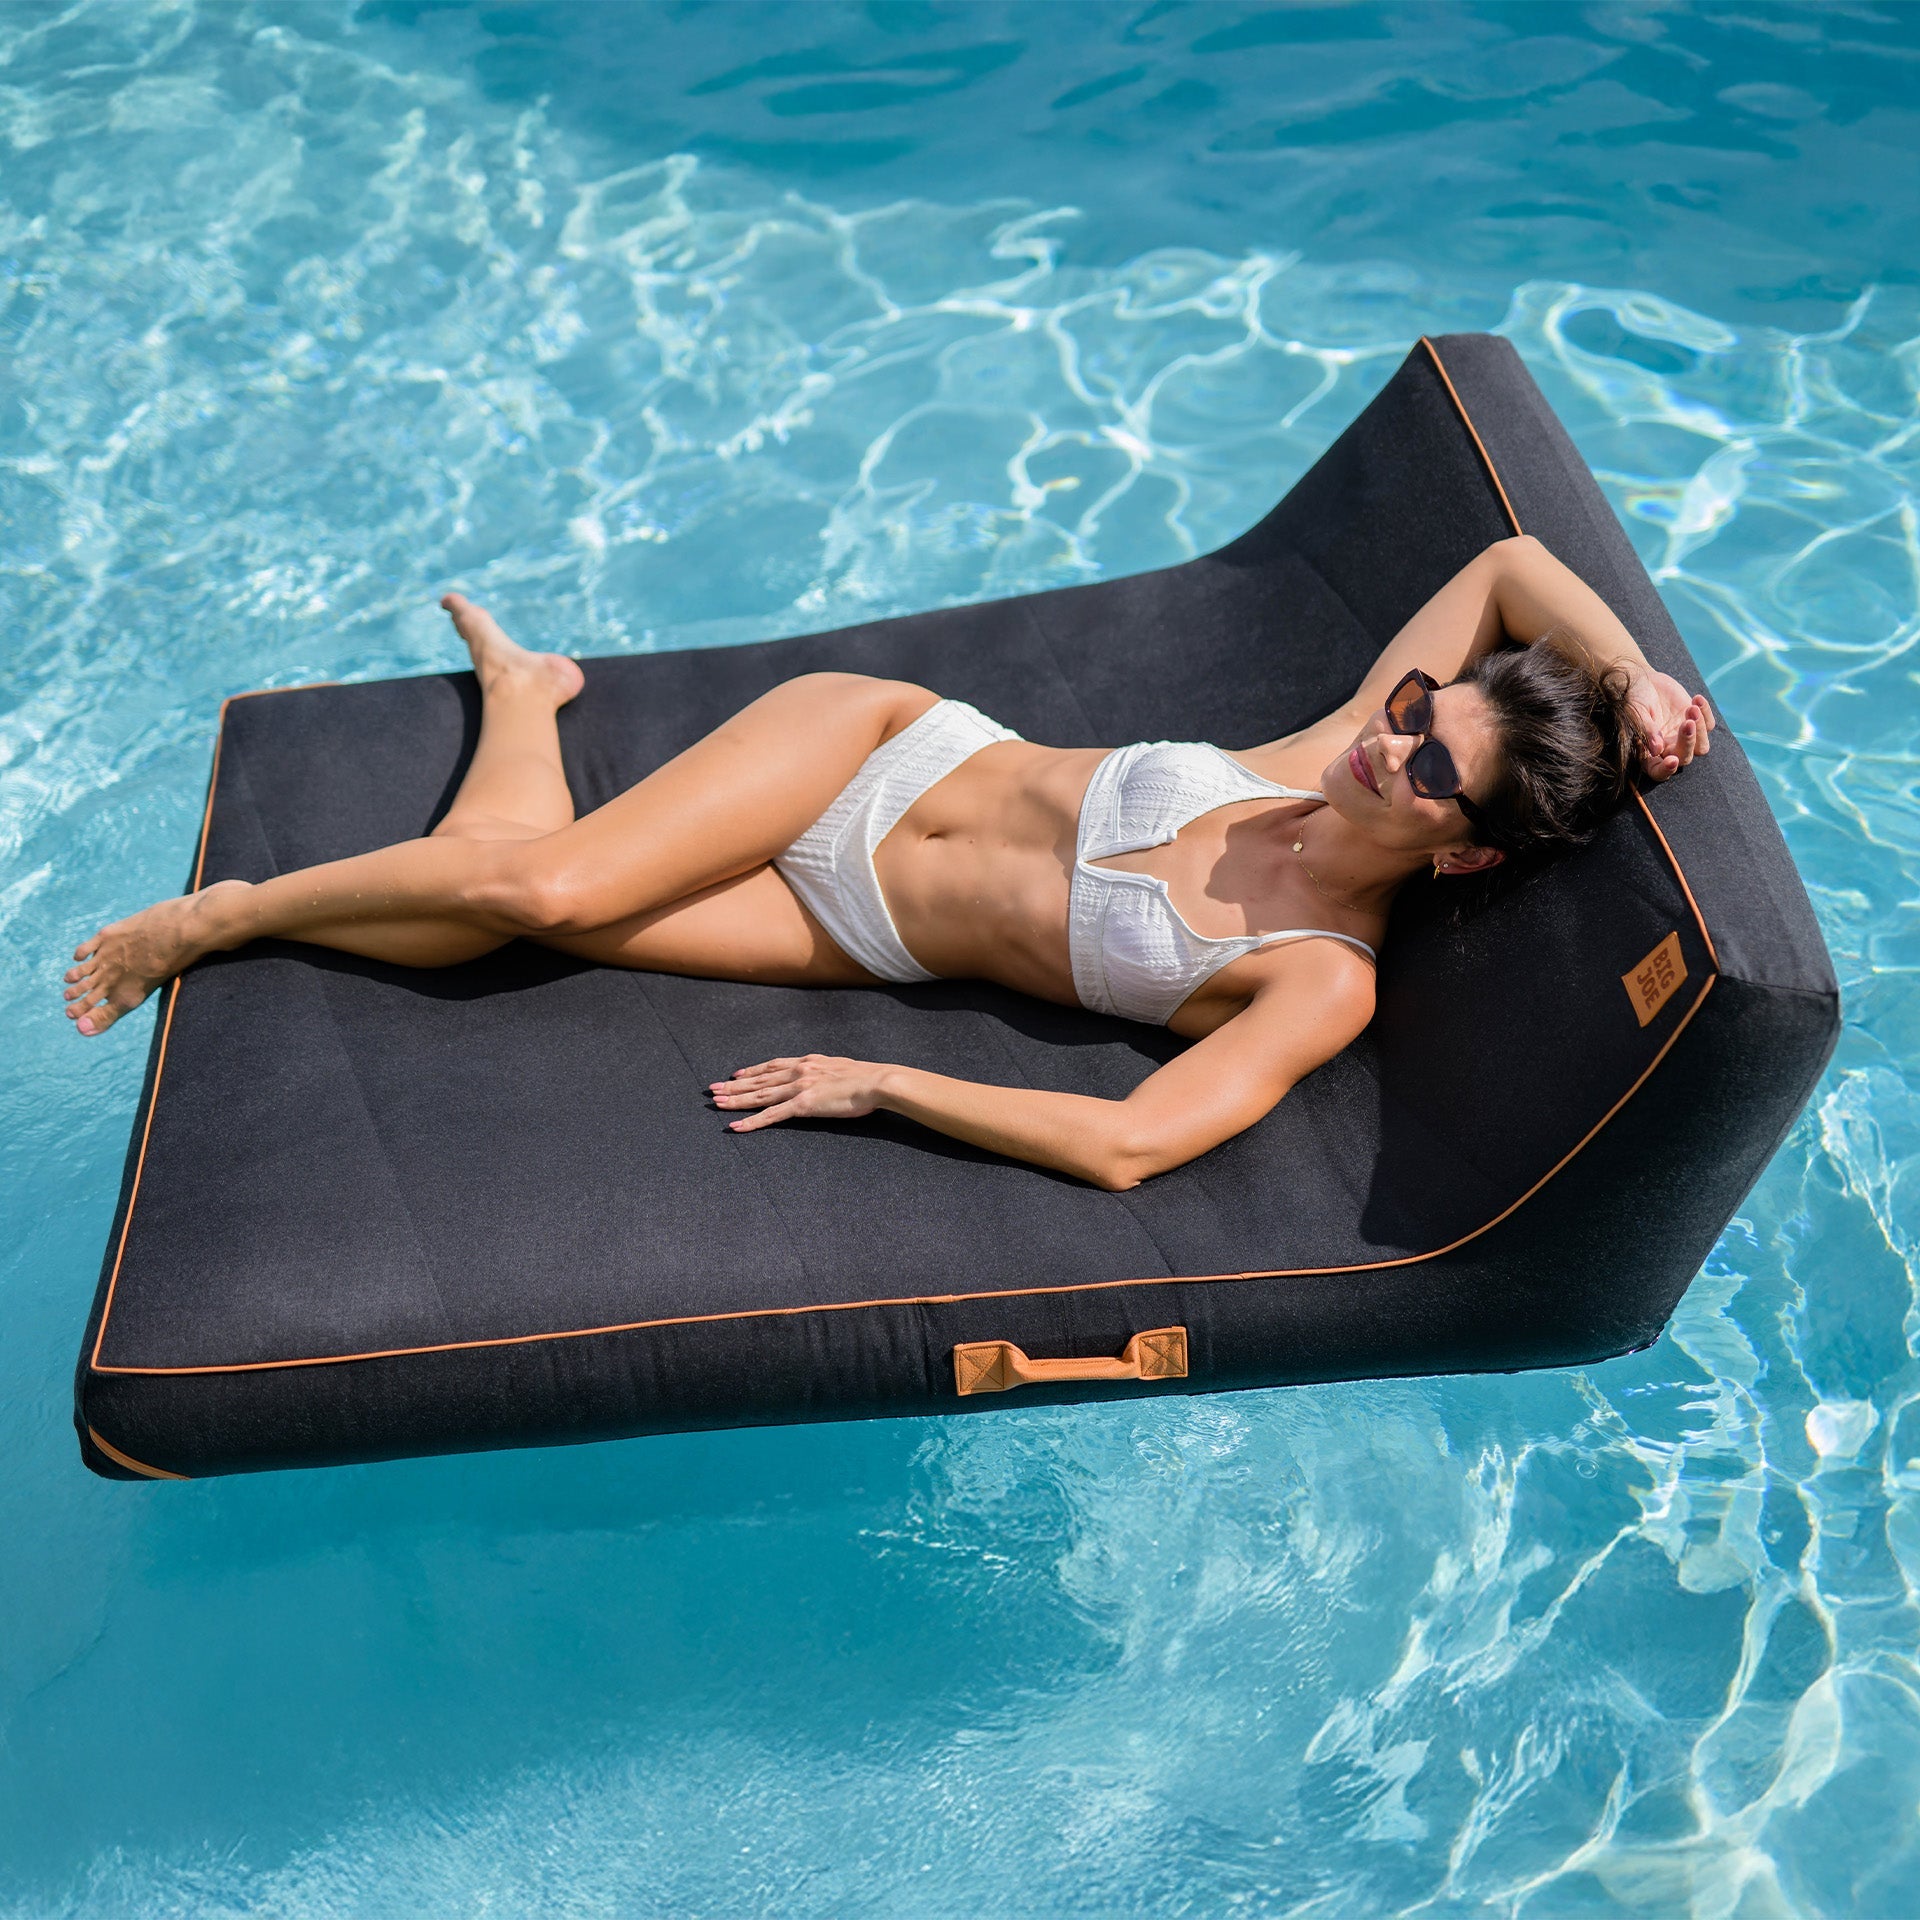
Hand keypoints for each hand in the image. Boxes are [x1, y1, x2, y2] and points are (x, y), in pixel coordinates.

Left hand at [709, 1054, 891, 1130]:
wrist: (877, 1081)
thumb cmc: (867, 1078)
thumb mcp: (841, 1069)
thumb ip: (827, 1072)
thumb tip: (826, 1077)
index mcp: (808, 1062)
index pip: (773, 1065)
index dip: (752, 1070)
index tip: (736, 1073)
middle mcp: (798, 1071)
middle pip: (759, 1079)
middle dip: (735, 1085)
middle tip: (714, 1089)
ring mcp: (799, 1087)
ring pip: (760, 1095)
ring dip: (736, 1100)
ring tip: (717, 1104)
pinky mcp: (803, 1105)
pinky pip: (772, 1115)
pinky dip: (752, 1121)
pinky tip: (737, 1126)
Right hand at [1627, 668, 1714, 781]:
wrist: (1644, 680)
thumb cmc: (1633, 698)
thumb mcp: (1636, 712)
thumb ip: (1646, 731)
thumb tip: (1656, 750)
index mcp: (1647, 752)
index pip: (1657, 771)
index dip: (1665, 770)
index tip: (1672, 760)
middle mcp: (1667, 749)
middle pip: (1685, 758)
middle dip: (1688, 742)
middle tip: (1687, 722)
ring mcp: (1683, 737)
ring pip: (1702, 747)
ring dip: (1701, 729)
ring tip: (1691, 707)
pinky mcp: (1696, 722)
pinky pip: (1709, 725)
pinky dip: (1706, 712)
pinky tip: (1696, 699)